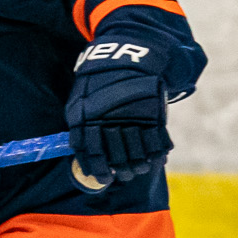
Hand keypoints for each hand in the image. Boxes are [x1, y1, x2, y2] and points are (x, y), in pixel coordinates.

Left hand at [65, 64, 168, 189]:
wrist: (126, 58)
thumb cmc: (98, 84)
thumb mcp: (79, 102)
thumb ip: (80, 128)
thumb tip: (84, 157)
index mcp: (87, 120)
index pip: (92, 155)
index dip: (98, 171)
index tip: (104, 179)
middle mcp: (109, 122)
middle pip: (116, 158)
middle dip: (122, 171)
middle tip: (126, 175)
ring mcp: (132, 119)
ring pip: (137, 154)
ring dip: (139, 165)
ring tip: (140, 168)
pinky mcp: (153, 115)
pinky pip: (157, 142)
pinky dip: (158, 153)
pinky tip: (157, 159)